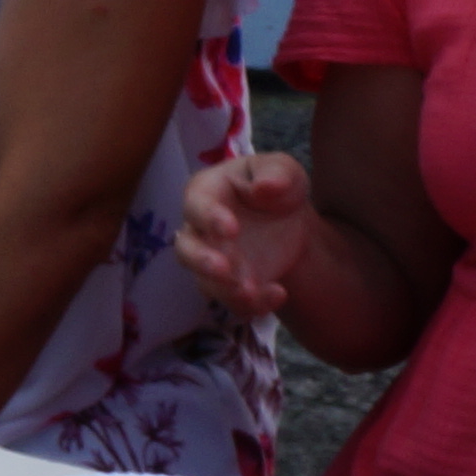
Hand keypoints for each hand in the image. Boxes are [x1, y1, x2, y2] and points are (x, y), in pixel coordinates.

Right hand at [175, 151, 316, 317]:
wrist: (290, 222)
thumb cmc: (276, 187)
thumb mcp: (284, 170)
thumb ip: (276, 173)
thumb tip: (264, 187)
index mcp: (205, 192)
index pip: (196, 206)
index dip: (209, 218)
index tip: (232, 229)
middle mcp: (200, 231)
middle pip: (185, 249)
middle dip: (201, 262)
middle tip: (225, 269)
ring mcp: (211, 262)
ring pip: (205, 283)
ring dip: (226, 291)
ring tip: (251, 292)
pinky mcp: (229, 286)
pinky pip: (232, 302)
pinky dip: (253, 305)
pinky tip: (278, 294)